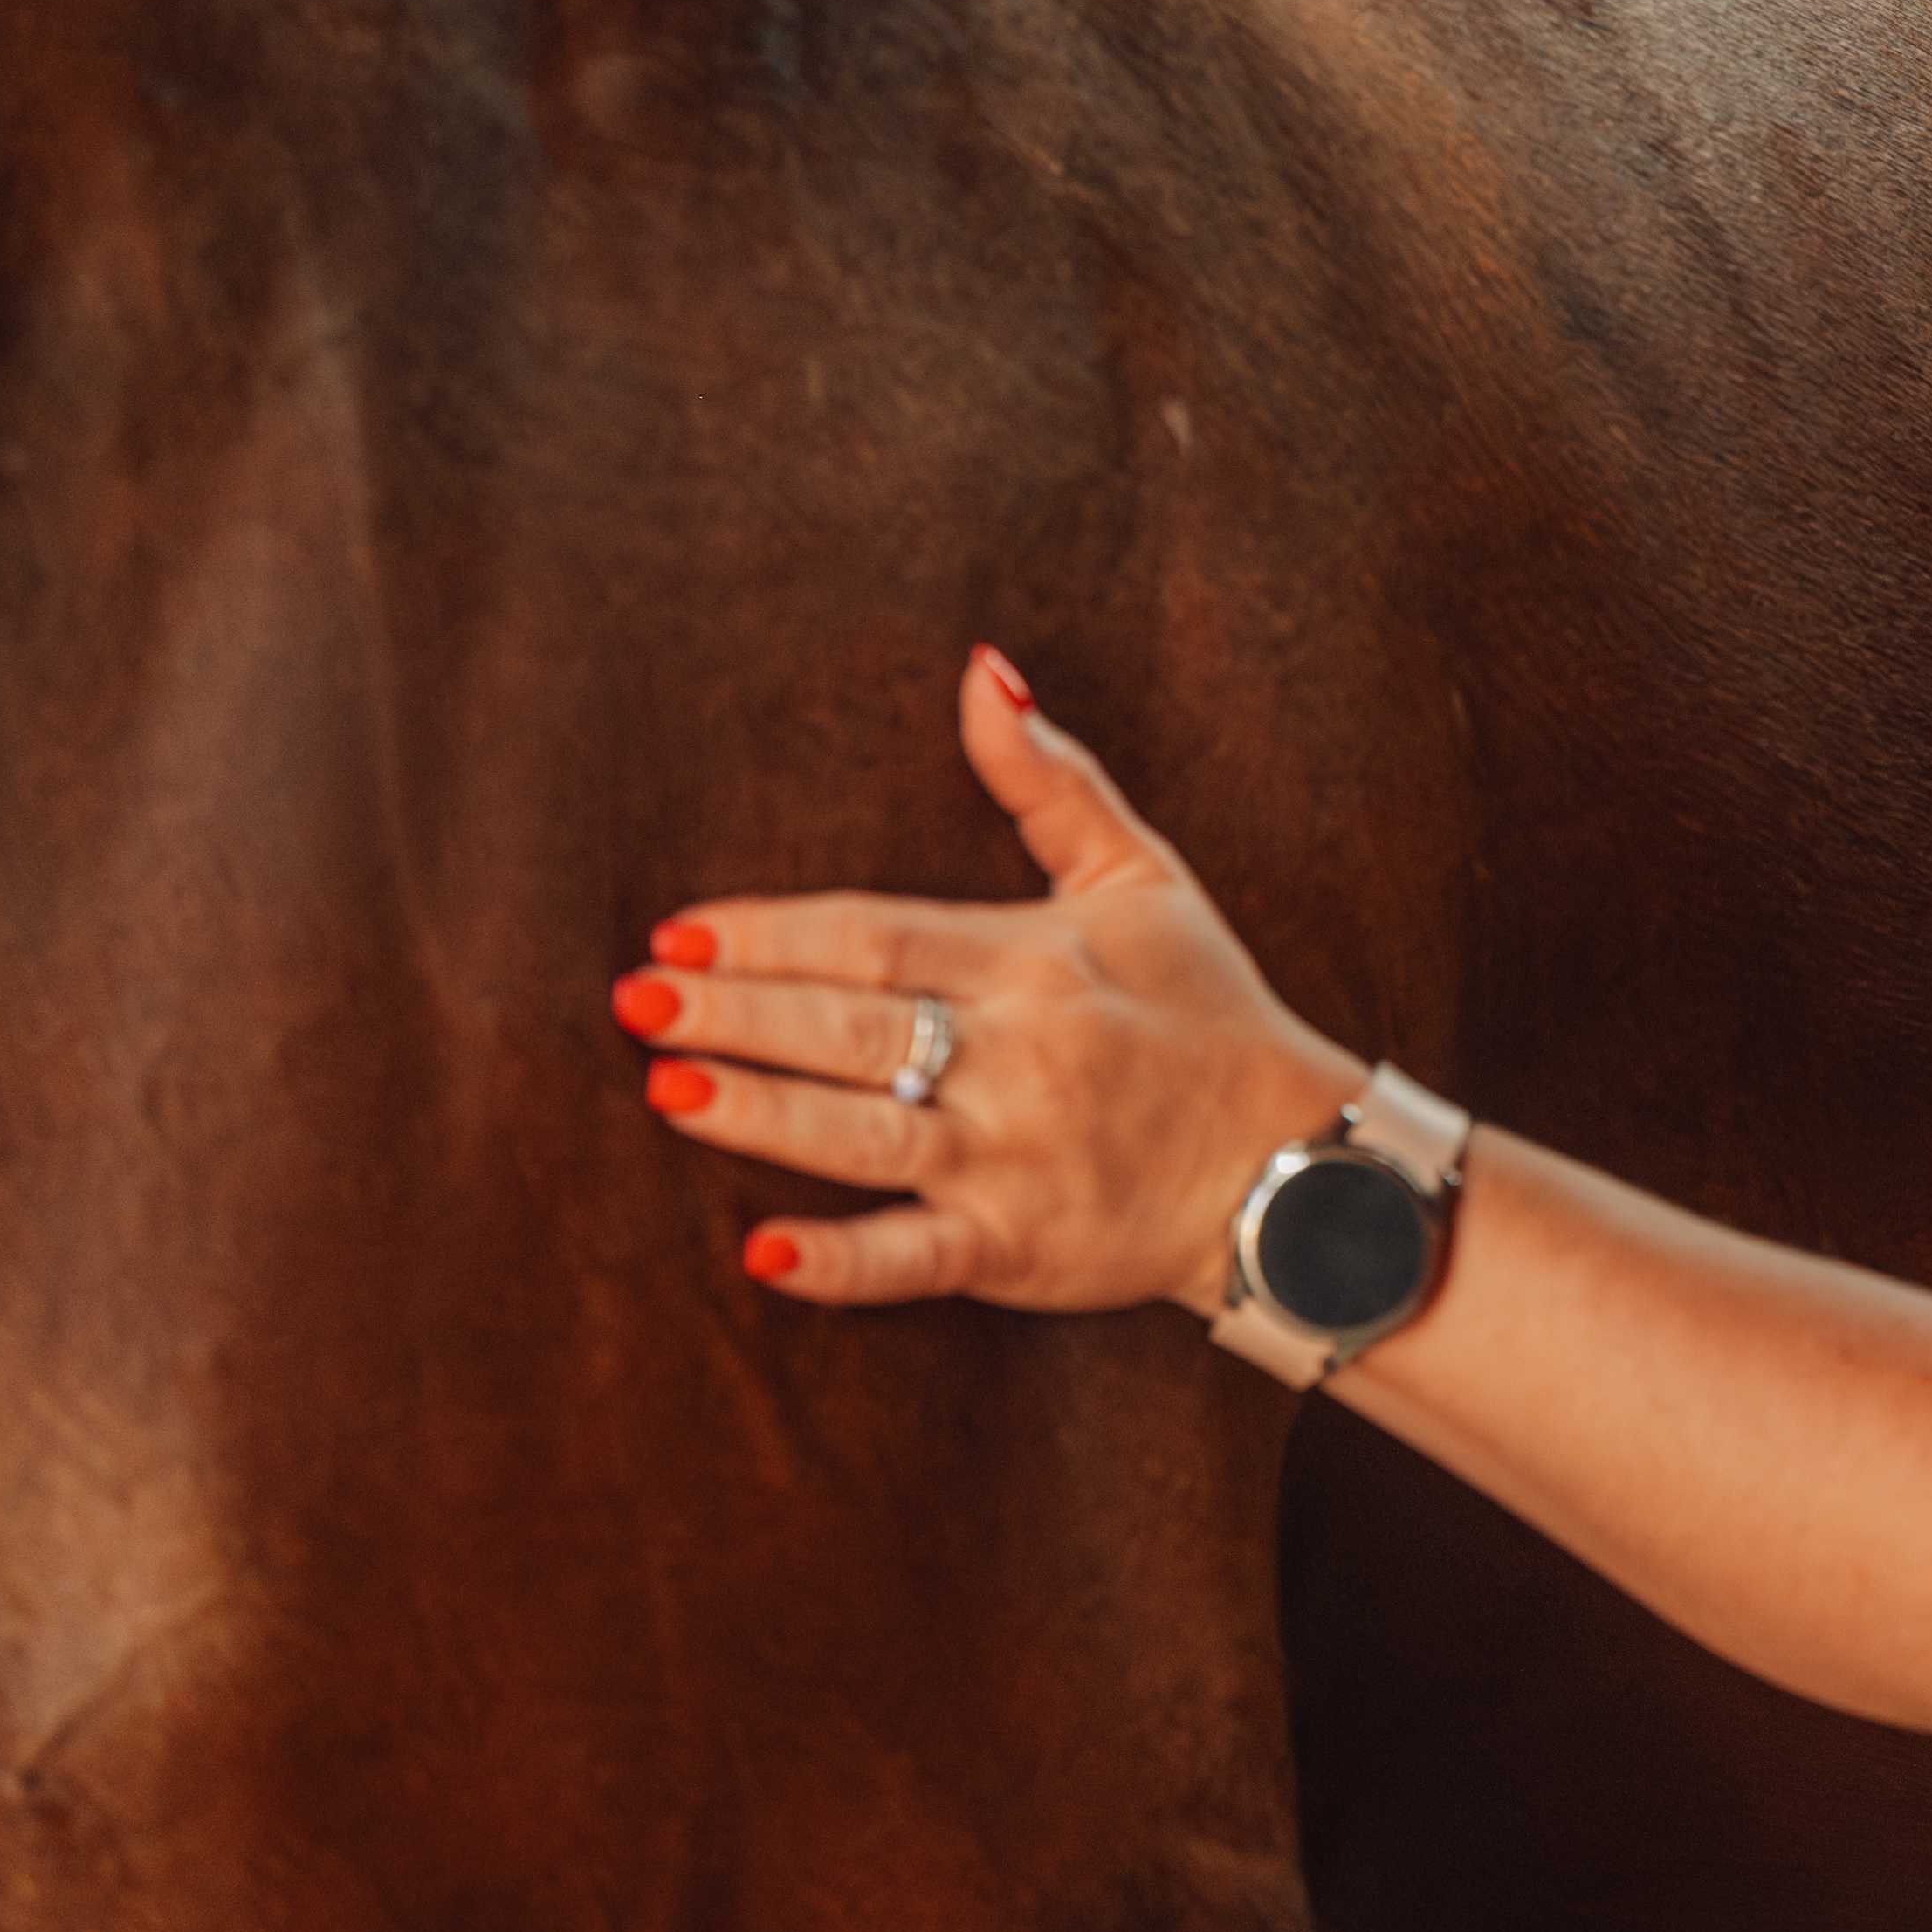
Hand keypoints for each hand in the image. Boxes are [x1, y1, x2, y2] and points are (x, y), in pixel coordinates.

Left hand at [611, 646, 1364, 1311]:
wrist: (1294, 1166)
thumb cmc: (1205, 1012)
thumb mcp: (1143, 876)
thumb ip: (1049, 778)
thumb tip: (980, 670)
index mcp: (1034, 959)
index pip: (878, 934)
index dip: (776, 930)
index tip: (681, 925)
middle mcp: (1021, 1053)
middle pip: (856, 1025)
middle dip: (741, 1010)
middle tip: (636, 995)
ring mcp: (1017, 1157)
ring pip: (865, 1133)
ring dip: (762, 1112)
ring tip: (667, 1086)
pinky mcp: (1021, 1249)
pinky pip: (918, 1259)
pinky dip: (842, 1261)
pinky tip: (763, 1252)